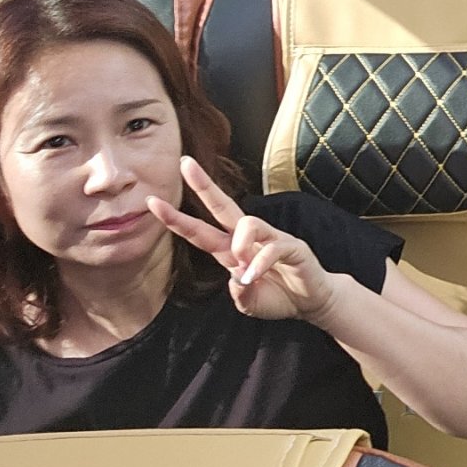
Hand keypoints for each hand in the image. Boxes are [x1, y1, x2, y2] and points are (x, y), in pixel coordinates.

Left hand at [147, 157, 337, 324]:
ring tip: (240, 265)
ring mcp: (272, 239)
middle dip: (203, 185)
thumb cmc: (279, 298)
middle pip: (222, 206)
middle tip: (185, 163)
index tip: (153, 202)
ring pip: (247, 223)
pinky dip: (259, 263)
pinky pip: (272, 247)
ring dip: (238, 243)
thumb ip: (238, 293)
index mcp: (232, 252)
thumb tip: (236, 277)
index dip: (177, 218)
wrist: (313, 302)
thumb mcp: (249, 304)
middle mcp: (249, 240)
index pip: (200, 231)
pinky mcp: (292, 247)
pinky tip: (254, 277)